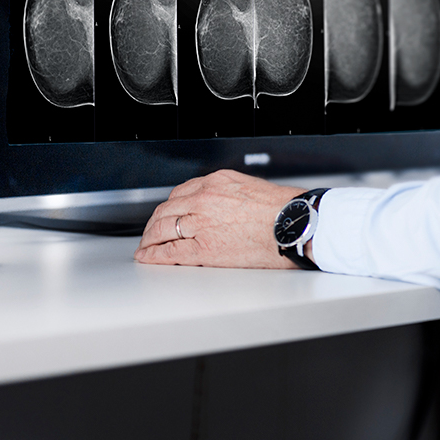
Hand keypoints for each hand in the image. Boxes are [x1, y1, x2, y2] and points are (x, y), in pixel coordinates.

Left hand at [133, 170, 304, 267]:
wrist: (293, 225)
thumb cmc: (281, 210)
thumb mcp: (249, 188)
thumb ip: (227, 195)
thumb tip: (220, 207)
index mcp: (215, 182)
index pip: (179, 194)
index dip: (168, 208)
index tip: (165, 215)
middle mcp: (203, 199)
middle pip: (165, 210)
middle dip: (153, 224)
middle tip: (149, 233)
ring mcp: (200, 224)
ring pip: (162, 229)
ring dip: (149, 239)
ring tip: (145, 247)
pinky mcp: (203, 249)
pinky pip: (169, 251)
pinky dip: (154, 254)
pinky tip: (147, 257)